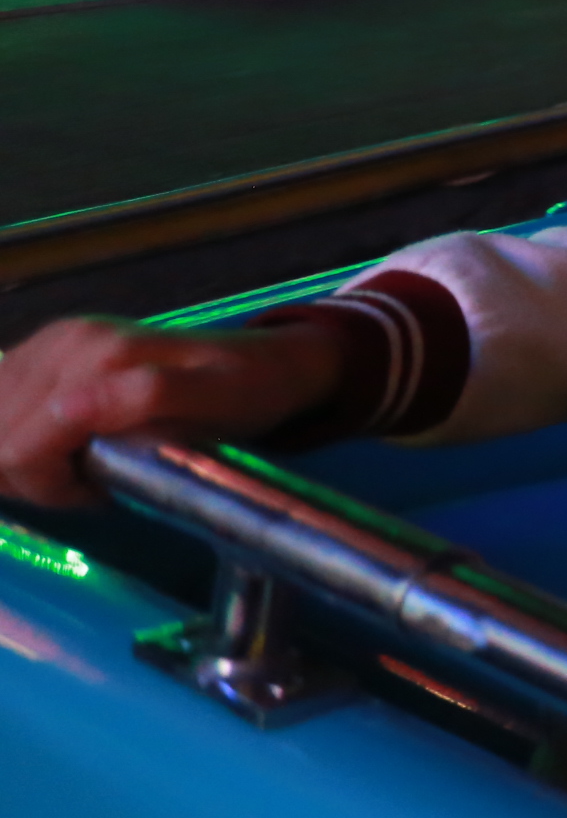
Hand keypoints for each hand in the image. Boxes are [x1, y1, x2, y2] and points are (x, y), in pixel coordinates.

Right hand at [0, 317, 346, 509]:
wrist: (273, 360)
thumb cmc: (248, 394)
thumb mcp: (214, 405)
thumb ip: (143, 400)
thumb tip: (66, 411)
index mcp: (99, 359)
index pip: (19, 450)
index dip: (49, 488)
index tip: (97, 493)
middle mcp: (68, 342)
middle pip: (0, 436)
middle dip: (36, 475)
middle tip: (92, 483)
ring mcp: (56, 340)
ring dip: (26, 457)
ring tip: (82, 465)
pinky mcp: (52, 344)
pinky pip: (4, 399)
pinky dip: (23, 434)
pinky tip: (66, 443)